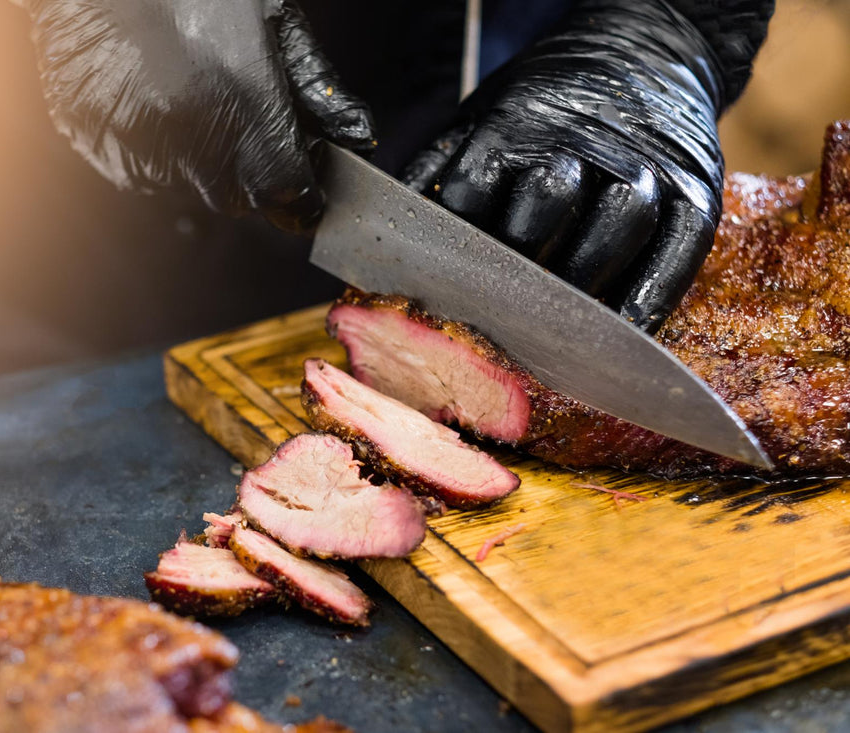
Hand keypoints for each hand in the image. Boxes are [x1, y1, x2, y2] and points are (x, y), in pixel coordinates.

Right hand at [24, 0, 374, 233]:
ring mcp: (143, 145)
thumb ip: (318, 86)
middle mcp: (194, 134)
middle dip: (252, 172)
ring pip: (191, 186)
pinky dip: (158, 149)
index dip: (300, 196)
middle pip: (240, 198)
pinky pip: (145, 172)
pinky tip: (154, 95)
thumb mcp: (274, 18)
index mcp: (246, 102)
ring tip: (191, 92)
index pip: (287, 194)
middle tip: (240, 117)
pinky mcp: (102, 145)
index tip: (303, 189)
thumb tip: (356, 136)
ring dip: (203, 158)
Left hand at [403, 0, 731, 331]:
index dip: (454, 246)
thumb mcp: (481, 116)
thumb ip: (437, 168)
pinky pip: (678, 251)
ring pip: (615, 226)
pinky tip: (624, 331)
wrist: (645, 52)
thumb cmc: (547, 105)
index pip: (474, 191)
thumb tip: (383, 225)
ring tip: (557, 332)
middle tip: (499, 317)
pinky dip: (652, 297)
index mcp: (518, 122)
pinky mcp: (698, 191)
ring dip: (583, 287)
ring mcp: (647, 164)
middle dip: (514, 269)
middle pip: (544, 209)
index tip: (444, 289)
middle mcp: (585, 140)